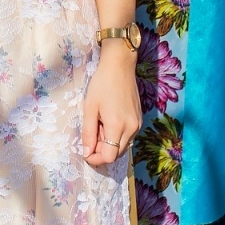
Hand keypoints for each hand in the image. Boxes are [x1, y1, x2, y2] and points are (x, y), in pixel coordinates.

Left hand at [80, 42, 140, 166]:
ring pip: (123, 146)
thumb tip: (86, 153)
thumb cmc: (102, 84)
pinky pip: (127, 136)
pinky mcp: (139, 120)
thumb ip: (88, 133)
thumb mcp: (90, 108)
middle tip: (91, 134)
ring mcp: (137, 124)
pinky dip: (117, 136)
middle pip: (117, 154)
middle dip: (101, 151)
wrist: (120, 66)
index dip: (96, 158)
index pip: (109, 157)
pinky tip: (108, 121)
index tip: (85, 152)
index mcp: (118, 126)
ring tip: (99, 124)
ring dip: (109, 143)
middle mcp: (132, 129)